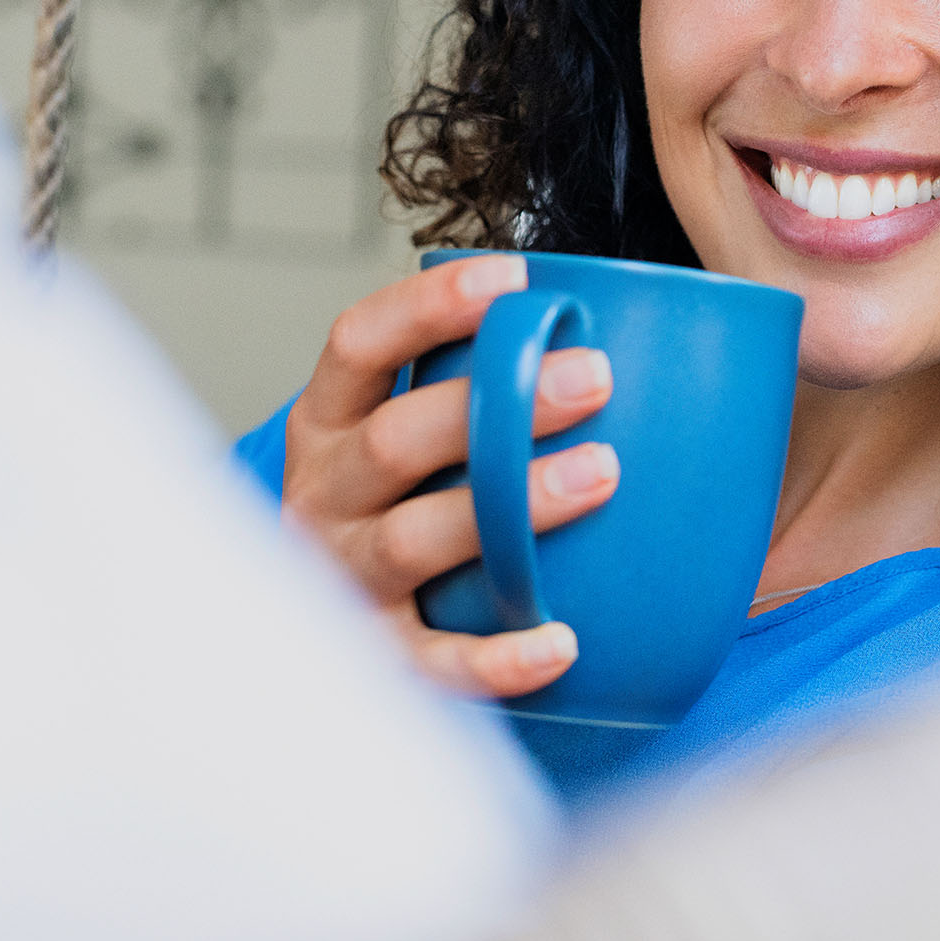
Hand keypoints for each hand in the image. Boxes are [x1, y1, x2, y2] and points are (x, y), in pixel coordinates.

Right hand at [281, 253, 617, 697]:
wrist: (316, 638)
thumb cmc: (406, 499)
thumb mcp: (406, 434)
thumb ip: (473, 386)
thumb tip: (623, 320)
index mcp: (327, 422)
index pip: (358, 344)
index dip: (428, 307)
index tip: (516, 276)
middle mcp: (321, 495)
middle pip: (395, 441)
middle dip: (496, 405)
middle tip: (596, 377)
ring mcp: (342, 579)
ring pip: (414, 540)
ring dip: (509, 505)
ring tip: (602, 473)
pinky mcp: (375, 657)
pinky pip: (433, 664)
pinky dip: (495, 659)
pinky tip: (562, 643)